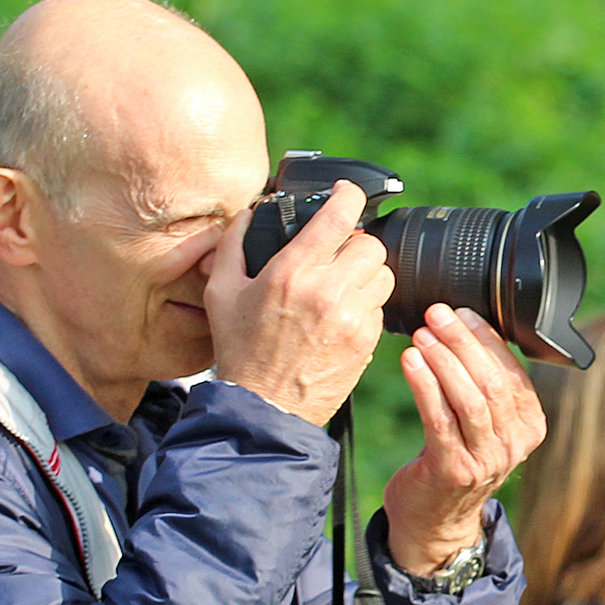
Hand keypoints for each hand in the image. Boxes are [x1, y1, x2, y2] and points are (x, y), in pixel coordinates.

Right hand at [203, 180, 394, 425]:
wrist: (264, 410)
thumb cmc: (240, 352)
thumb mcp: (221, 292)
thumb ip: (234, 243)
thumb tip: (250, 212)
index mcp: (292, 272)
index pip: (340, 215)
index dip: (348, 195)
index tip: (346, 194)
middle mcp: (328, 291)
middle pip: (371, 244)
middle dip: (356, 244)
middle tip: (338, 254)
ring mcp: (353, 318)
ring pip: (384, 274)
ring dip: (366, 274)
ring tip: (342, 285)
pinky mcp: (368, 342)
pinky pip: (381, 307)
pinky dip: (367, 305)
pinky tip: (342, 315)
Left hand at [382, 305, 546, 575]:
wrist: (434, 520)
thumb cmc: (454, 458)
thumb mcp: (483, 423)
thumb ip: (485, 385)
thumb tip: (464, 326)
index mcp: (529, 426)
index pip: (514, 372)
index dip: (486, 338)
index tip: (459, 312)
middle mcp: (513, 445)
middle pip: (493, 382)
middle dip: (462, 343)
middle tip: (436, 315)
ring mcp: (485, 461)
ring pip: (470, 399)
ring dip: (443, 361)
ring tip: (420, 335)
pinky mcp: (453, 470)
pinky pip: (439, 419)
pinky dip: (424, 385)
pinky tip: (410, 362)